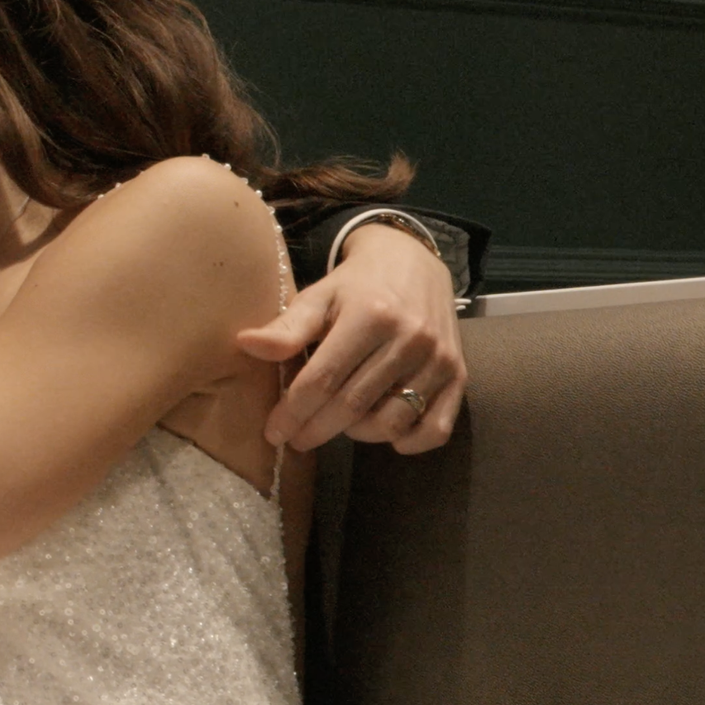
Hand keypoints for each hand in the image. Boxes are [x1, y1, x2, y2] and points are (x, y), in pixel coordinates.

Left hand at [236, 223, 464, 452]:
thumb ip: (287, 326)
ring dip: (358, 434)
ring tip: (336, 425)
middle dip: (316, 429)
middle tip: (295, 440)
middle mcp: (410, 338)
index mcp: (370, 316)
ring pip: (393, 421)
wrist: (413, 262)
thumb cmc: (355, 286)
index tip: (273, 432)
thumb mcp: (318, 297)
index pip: (323, 379)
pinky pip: (437, 427)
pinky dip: (410, 442)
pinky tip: (386, 435)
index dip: (293, 411)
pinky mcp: (459, 375)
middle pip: (353, 405)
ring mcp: (439, 359)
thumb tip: (245, 345)